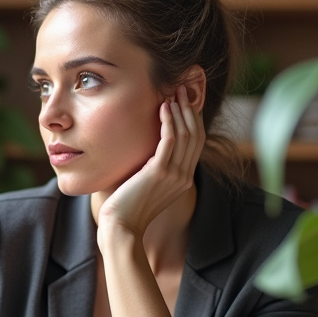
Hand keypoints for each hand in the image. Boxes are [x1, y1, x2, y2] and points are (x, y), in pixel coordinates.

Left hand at [97, 85, 204, 238]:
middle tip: (182, 89)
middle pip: (196, 135)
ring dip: (180, 111)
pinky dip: (168, 121)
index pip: (196, 143)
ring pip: (186, 135)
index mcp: (183, 180)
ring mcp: (174, 175)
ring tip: (172, 93)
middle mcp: (184, 177)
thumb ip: (152, 166)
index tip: (184, 101)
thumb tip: (146, 146)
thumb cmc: (126, 206)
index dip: (192, 119)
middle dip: (190, 109)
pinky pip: (170, 140)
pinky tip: (163, 108)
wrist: (121, 226)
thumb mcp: (146, 183)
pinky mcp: (160, 172)